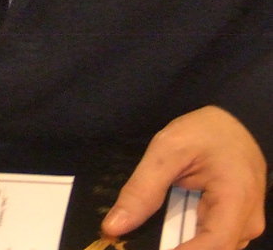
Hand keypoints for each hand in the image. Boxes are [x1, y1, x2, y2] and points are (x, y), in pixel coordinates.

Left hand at [102, 107, 266, 249]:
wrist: (235, 122)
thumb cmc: (205, 131)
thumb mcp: (168, 149)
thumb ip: (143, 189)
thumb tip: (113, 226)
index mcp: (237, 200)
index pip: (213, 246)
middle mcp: (247, 222)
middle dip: (177, 247)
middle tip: (141, 240)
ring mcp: (244, 226)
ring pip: (212, 248)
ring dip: (182, 243)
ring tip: (157, 223)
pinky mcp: (236, 226)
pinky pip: (211, 240)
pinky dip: (189, 238)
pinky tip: (172, 224)